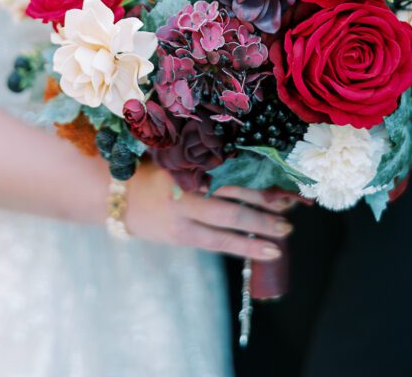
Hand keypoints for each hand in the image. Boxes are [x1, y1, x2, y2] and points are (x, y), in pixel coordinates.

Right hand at [123, 163, 298, 260]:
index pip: (231, 168)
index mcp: (189, 163)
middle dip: (266, 200)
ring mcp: (185, 214)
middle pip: (235, 193)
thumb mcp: (176, 160)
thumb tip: (251, 166)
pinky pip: (220, 243)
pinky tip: (268, 251)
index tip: (283, 177)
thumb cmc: (154, 174)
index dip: (258, 174)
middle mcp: (188, 187)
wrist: (118, 198)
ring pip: (231, 220)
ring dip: (262, 225)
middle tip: (292, 205)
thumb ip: (206, 162)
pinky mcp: (183, 236)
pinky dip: (247, 247)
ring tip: (286, 230)